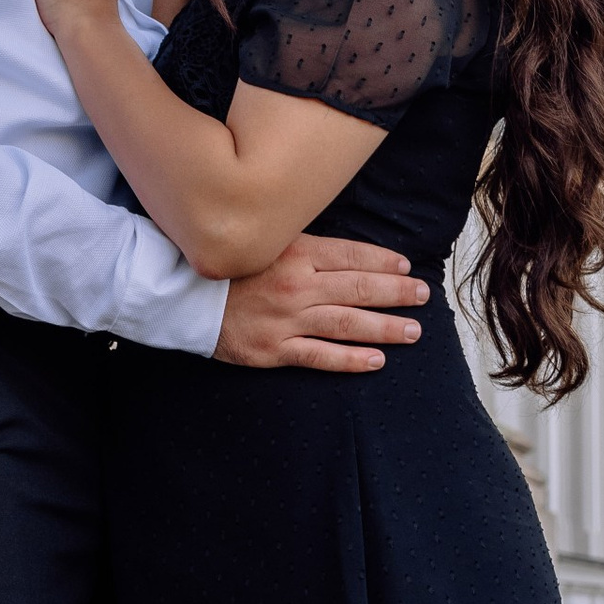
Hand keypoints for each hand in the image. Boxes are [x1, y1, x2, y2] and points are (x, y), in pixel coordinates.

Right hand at [216, 236, 428, 374]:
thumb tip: (344, 252)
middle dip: (397, 293)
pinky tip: (377, 360)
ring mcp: (287, 319)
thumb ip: (302, 246)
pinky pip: (321, 356)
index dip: (384, 262)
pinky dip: (351, 359)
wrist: (181, 297)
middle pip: (359, 288)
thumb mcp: (264, 243)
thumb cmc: (226, 268)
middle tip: (423, 295)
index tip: (406, 268)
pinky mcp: (275, 349)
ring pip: (348, 323)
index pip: (353, 256)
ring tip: (413, 331)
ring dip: (386, 326)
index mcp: (295, 252)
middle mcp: (297, 285)